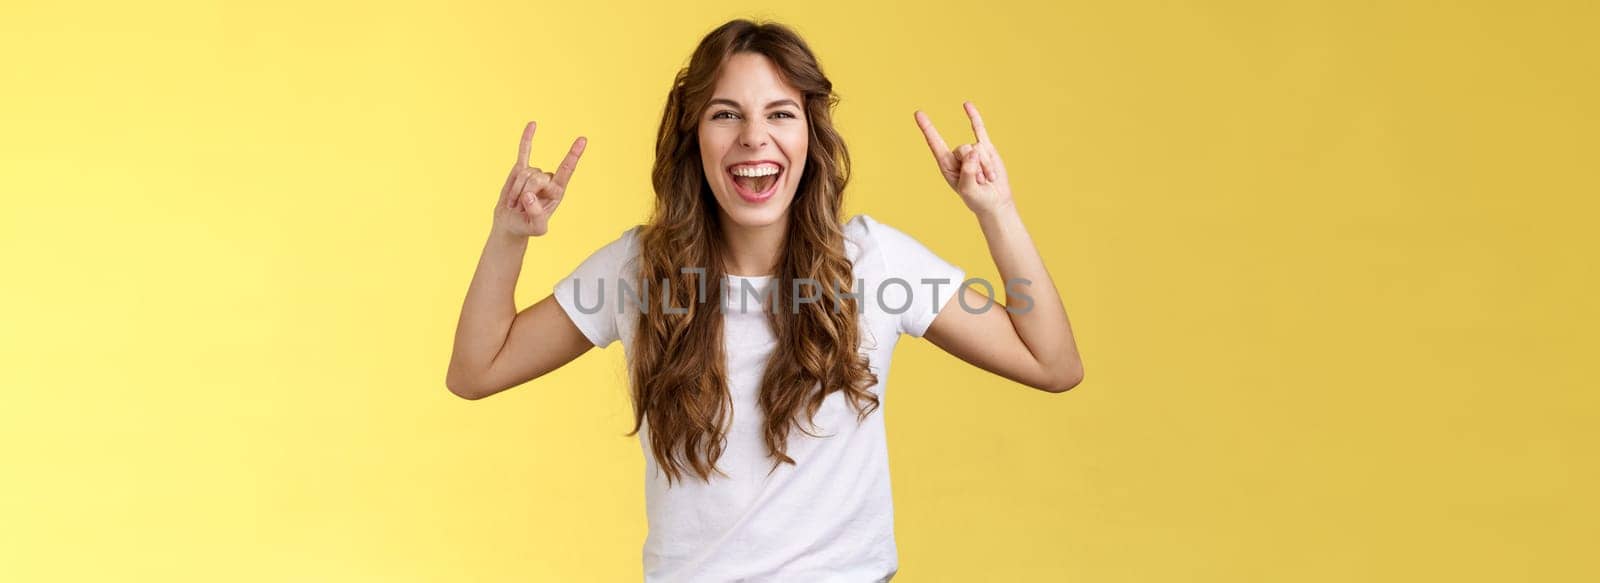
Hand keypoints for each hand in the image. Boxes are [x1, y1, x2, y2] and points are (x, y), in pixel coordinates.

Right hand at [493, 121, 585, 238]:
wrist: (511, 223)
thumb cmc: (526, 226)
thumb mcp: (536, 228)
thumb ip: (536, 215)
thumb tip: (529, 195)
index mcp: (557, 191)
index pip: (567, 170)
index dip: (573, 155)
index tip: (582, 139)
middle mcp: (548, 180)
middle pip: (536, 176)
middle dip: (525, 192)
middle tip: (521, 207)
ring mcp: (534, 173)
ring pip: (523, 173)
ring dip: (515, 190)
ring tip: (516, 202)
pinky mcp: (520, 169)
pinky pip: (524, 151)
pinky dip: (527, 138)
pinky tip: (533, 124)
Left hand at [914, 101, 1012, 215]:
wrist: (995, 201)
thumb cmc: (977, 199)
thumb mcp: (969, 191)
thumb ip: (968, 172)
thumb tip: (973, 151)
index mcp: (946, 165)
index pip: (935, 143)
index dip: (927, 128)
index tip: (918, 113)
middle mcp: (956, 156)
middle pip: (963, 148)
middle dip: (975, 166)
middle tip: (980, 182)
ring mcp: (971, 150)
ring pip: (977, 148)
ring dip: (985, 166)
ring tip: (987, 179)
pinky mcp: (986, 148)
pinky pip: (979, 129)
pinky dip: (973, 117)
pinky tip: (966, 104)